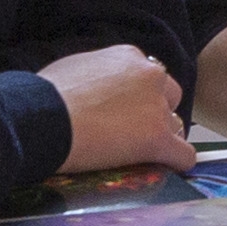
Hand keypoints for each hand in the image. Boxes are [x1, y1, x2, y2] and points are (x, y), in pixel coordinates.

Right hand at [41, 42, 196, 176]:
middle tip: (132, 132)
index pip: (147, 76)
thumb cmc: (44, 95)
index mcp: (129, 56)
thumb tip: (94, 89)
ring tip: (137, 155)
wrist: (43, 118)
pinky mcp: (158, 139)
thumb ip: (98, 75)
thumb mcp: (76, 67)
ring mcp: (157, 108)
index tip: (123, 111)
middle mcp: (150, 76)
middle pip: (169, 97)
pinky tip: (160, 169)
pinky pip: (184, 155)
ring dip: (161, 139)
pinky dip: (174, 163)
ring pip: (175, 126)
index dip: (137, 97)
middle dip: (155, 114)